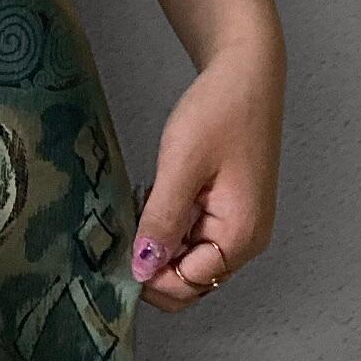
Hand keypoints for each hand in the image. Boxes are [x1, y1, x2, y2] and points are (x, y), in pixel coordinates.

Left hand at [131, 34, 283, 312]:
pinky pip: (192, 238)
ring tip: (136, 210)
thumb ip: (162, 220)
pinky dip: (167, 230)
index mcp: (241, 235)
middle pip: (189, 281)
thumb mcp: (181, 166)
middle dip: (152, 266)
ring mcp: (238, 227)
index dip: (149, 277)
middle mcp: (246, 240)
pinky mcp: (228, 211)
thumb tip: (144, 266)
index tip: (115, 254)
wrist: (246, 74)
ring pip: (187, 261)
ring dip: (157, 247)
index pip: (187, 286)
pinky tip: (150, 203)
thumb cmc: (220, 112)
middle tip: (120, 233)